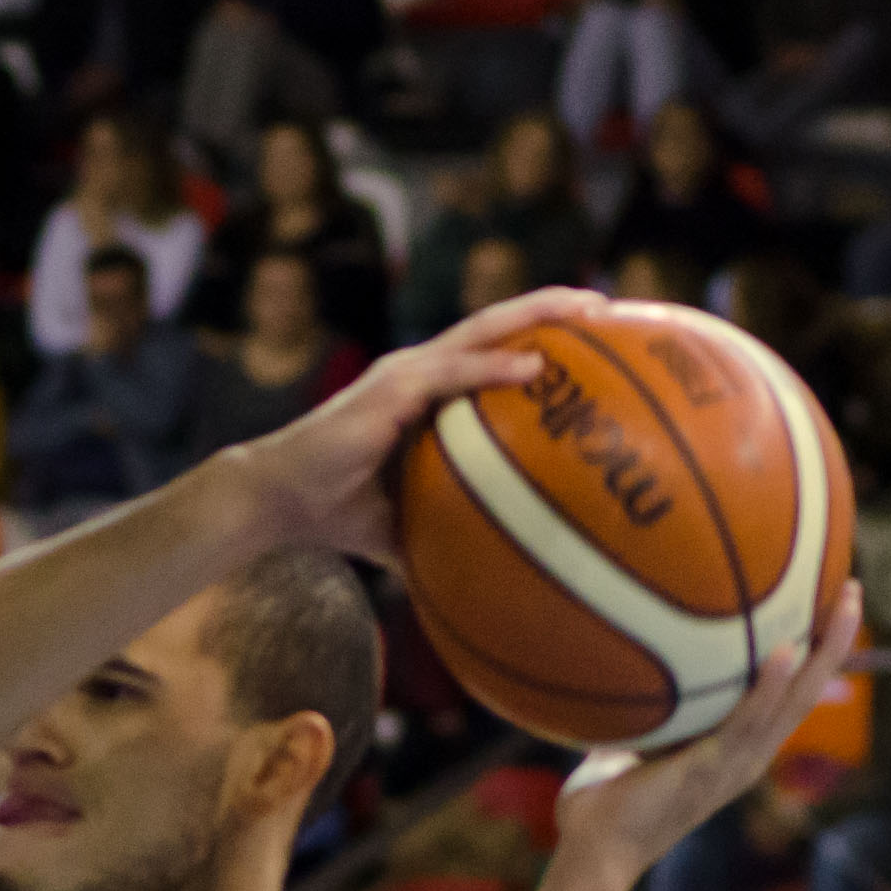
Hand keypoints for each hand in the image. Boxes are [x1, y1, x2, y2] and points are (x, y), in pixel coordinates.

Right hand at [216, 287, 611, 560]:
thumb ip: (452, 534)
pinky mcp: (389, 390)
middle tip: (609, 306)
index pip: (492, 350)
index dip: (541, 334)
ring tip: (590, 312)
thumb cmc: (340, 513)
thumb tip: (495, 584)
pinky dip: (493, 367)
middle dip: (554, 309)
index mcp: (428, 391)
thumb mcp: (411, 524)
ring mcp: (405, 375)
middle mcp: (421, 370)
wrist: (280, 503)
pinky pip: (451, 373)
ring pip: (482, 331)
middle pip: (497, 325)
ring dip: (537, 316)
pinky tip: (536, 368)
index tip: (596, 335)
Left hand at [549, 587, 867, 889]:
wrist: (592, 854)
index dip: (810, 655)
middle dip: (835, 642)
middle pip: (807, 694)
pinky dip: (768, 688)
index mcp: (737, 750)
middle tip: (851, 589)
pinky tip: (785, 651)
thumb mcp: (628, 740)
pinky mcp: (709, 772)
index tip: (824, 603)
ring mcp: (733, 767)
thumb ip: (640, 706)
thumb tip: (621, 654)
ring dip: (823, 654)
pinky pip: (745, 724)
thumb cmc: (602, 802)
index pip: (787, 697)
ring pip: (793, 704)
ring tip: (842, 605)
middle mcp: (747, 758)